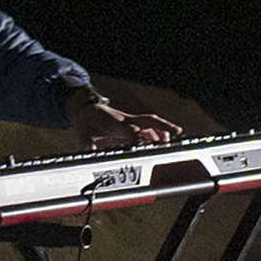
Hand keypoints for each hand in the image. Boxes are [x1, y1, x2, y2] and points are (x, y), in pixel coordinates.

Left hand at [73, 96, 187, 145]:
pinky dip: (159, 132)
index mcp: (115, 123)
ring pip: (151, 124)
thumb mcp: (82, 133)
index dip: (139, 139)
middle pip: (148, 121)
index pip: (131, 131)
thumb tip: (89, 151)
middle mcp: (126, 121)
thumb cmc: (87, 121)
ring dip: (164, 130)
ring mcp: (131, 121)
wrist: (86, 109)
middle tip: (177, 132)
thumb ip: (86, 144)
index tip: (146, 148)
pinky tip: (164, 140)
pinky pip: (149, 127)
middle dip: (163, 126)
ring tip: (175, 138)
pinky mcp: (133, 123)